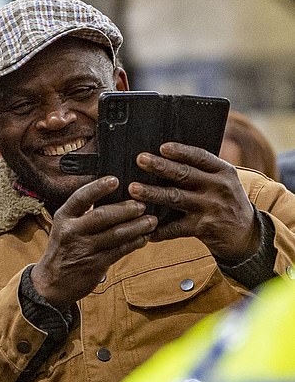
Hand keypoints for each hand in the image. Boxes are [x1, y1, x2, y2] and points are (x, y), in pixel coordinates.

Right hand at [32, 176, 156, 309]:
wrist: (52, 282)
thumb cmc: (63, 248)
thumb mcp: (64, 225)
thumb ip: (82, 212)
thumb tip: (112, 195)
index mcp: (64, 216)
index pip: (80, 198)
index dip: (98, 188)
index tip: (115, 180)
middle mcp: (72, 231)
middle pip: (102, 216)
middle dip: (126, 209)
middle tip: (142, 204)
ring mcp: (84, 248)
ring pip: (115, 234)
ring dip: (137, 226)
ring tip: (151, 221)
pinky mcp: (96, 264)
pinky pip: (120, 250)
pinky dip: (134, 243)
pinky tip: (143, 238)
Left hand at [128, 142, 258, 264]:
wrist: (247, 234)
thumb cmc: (225, 199)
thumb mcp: (222, 180)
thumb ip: (201, 169)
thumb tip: (165, 154)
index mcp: (223, 171)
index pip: (201, 157)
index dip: (181, 151)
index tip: (162, 147)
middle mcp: (218, 188)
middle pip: (184, 174)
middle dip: (160, 167)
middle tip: (140, 160)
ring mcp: (210, 208)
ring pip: (176, 198)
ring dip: (153, 193)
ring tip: (133, 189)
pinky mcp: (203, 228)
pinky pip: (176, 228)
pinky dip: (159, 229)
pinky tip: (144, 228)